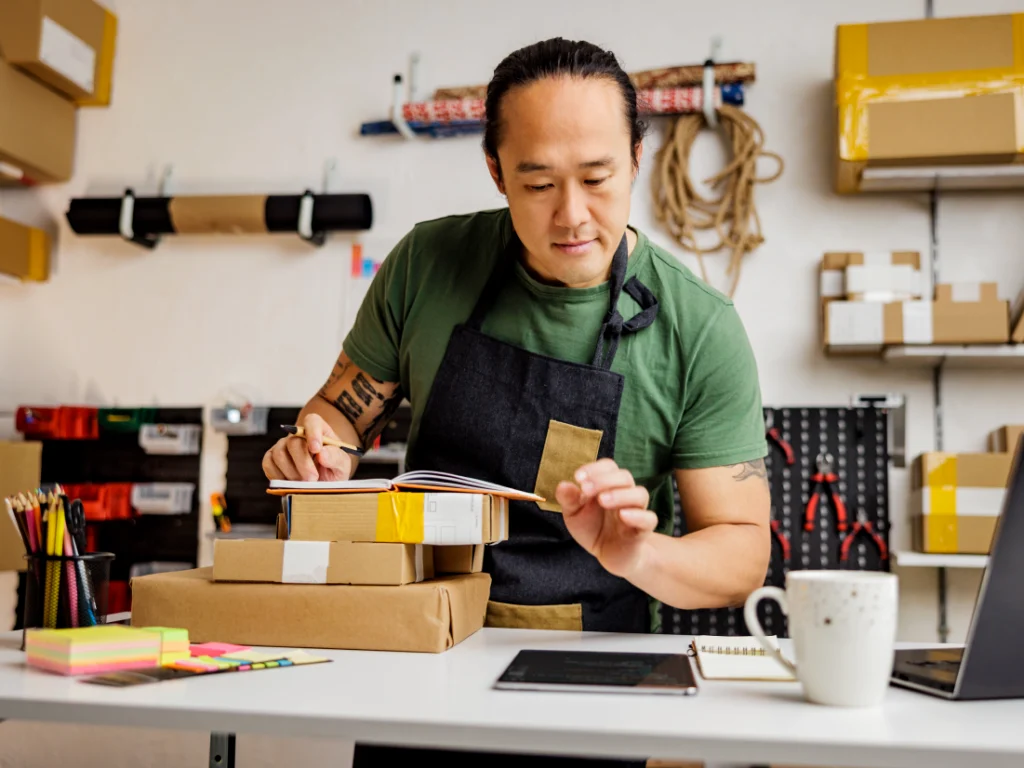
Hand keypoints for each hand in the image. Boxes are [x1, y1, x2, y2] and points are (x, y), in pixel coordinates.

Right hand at [262, 413, 352, 481]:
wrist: (323, 483)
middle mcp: (297, 435)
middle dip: (303, 463)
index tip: (316, 449)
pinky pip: (268, 464)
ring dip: (292, 472)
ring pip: (279, 454)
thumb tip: (322, 454)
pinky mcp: (271, 458)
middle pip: (293, 441)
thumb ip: (336, 458)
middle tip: (312, 479)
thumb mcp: (342, 465)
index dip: (312, 432)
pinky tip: (291, 484)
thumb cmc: (333, 469)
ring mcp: (282, 446)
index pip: (312, 421)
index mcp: (318, 430)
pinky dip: (278, 477)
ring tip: (304, 484)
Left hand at [555, 459, 658, 578]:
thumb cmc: (592, 527)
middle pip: (624, 476)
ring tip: (602, 500)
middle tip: (585, 489)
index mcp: (609, 484)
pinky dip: (638, 515)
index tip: (578, 477)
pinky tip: (623, 515)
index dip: (594, 468)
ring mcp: (636, 511)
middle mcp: (625, 493)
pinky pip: (649, 519)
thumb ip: (569, 500)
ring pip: (640, 494)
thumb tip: (563, 485)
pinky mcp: (642, 530)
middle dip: (604, 480)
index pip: (608, 466)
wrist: (608, 554)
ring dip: (620, 494)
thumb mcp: (574, 514)